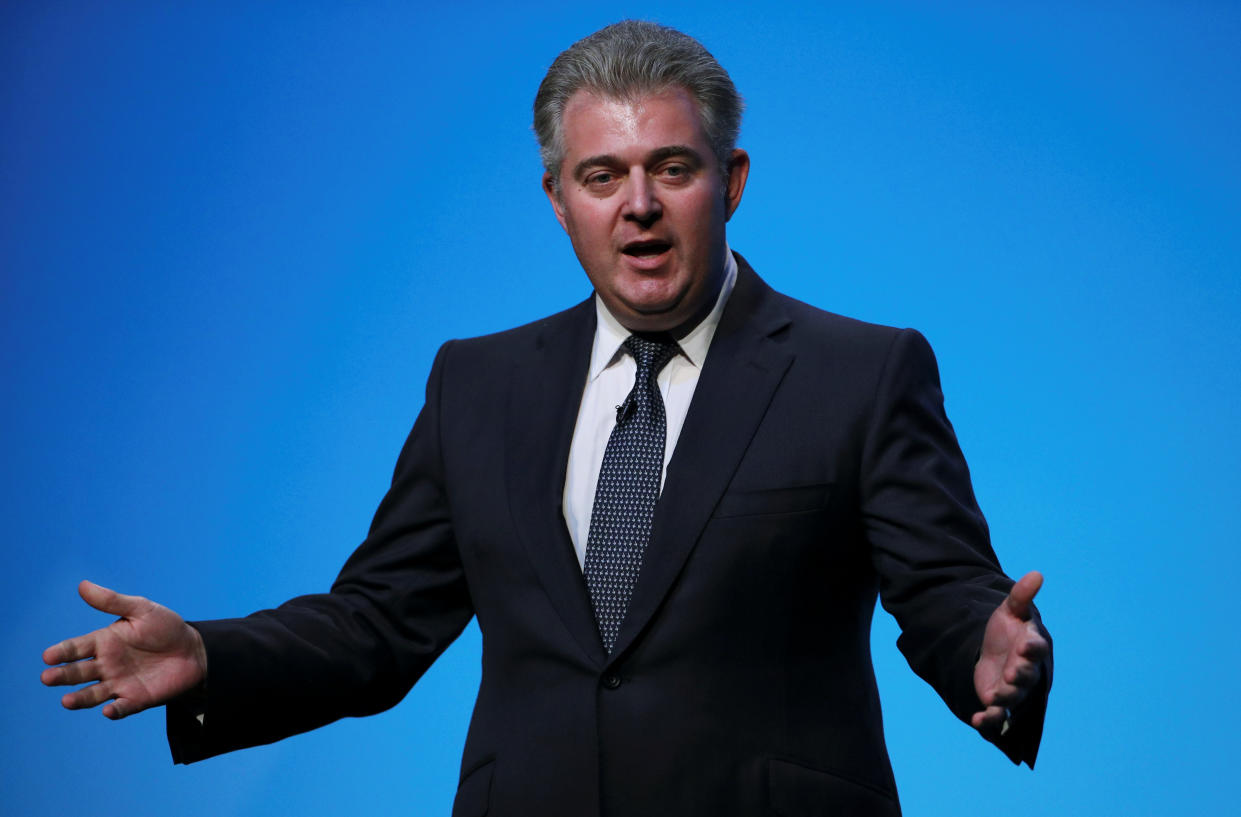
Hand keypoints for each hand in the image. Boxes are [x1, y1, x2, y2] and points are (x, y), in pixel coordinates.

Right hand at [42, 580, 207, 719]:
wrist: (195, 650)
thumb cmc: (166, 627)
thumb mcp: (141, 609)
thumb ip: (113, 601)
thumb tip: (83, 585)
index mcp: (103, 642)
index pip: (76, 648)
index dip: (62, 652)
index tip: (48, 656)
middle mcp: (106, 665)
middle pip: (78, 672)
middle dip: (62, 676)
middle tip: (48, 677)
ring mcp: (119, 683)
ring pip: (92, 694)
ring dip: (79, 699)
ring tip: (66, 701)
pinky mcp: (135, 699)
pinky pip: (122, 707)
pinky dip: (115, 710)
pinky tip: (109, 710)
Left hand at [971, 571, 1048, 736]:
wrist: (994, 650)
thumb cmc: (1008, 630)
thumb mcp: (1010, 610)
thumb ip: (1021, 595)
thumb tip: (1036, 573)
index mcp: (1032, 646)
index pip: (1037, 648)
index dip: (1033, 648)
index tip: (1026, 644)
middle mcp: (1026, 670)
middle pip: (1027, 675)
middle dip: (1021, 675)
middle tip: (1013, 672)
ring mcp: (1013, 686)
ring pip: (1013, 696)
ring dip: (1005, 697)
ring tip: (994, 696)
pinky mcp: (997, 699)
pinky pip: (997, 714)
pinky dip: (989, 720)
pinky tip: (977, 720)